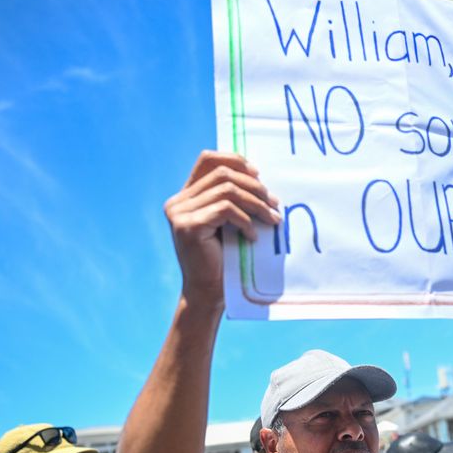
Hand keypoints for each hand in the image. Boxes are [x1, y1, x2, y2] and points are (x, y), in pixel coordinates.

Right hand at [164, 151, 280, 307]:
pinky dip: (245, 221)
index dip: (235, 160)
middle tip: (275, 203)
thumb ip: (232, 198)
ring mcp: (179, 214)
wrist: (209, 293)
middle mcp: (178, 202)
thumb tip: (258, 175)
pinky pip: (225, 210)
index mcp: (185, 196)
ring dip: (256, 205)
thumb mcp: (228, 222)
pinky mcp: (188, 227)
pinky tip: (253, 236)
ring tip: (272, 219)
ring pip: (227, 191)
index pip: (207, 159)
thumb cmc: (223, 259)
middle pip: (222, 175)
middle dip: (254, 187)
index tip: (259, 175)